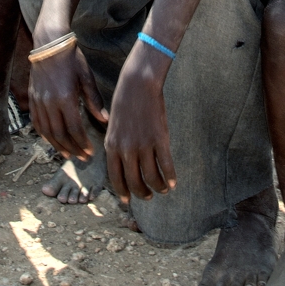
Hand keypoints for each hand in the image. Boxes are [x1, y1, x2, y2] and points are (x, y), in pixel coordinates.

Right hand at [28, 42, 105, 162]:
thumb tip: (105, 120)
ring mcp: (38, 101)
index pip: (74, 129)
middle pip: (60, 134)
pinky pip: (36, 122)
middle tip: (81, 157)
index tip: (90, 152)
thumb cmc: (72, 58)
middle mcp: (50, 102)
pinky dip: (44, 134)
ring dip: (57, 145)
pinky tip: (51, 139)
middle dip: (72, 149)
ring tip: (67, 154)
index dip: (82, 144)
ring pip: (46, 131)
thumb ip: (94, 101)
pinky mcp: (32, 98)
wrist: (50, 43)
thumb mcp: (86, 77)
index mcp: (65, 98)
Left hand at [103, 48, 176, 202]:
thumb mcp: (112, 126)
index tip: (127, 201)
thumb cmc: (124, 102)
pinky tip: (173, 183)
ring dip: (157, 187)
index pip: (116, 178)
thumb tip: (120, 164)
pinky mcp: (160, 139)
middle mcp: (126, 149)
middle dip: (141, 193)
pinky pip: (166, 165)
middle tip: (146, 197)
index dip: (122, 192)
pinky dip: (170, 177)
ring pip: (151, 177)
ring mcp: (144, 145)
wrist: (138, 84)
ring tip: (161, 190)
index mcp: (111, 146)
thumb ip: (115, 145)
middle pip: (134, 181)